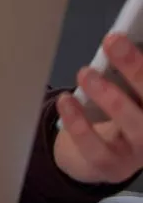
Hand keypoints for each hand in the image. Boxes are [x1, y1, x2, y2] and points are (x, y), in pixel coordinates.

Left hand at [53, 33, 142, 185]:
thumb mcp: (124, 90)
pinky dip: (80, 123)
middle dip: (136, 69)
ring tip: (86, 73)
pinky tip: (66, 101)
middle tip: (113, 41)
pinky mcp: (113, 166)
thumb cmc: (116, 112)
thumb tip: (117, 38)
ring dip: (110, 96)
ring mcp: (140, 151)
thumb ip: (126, 71)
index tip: (127, 36)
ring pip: (135, 126)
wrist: (99, 157)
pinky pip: (97, 147)